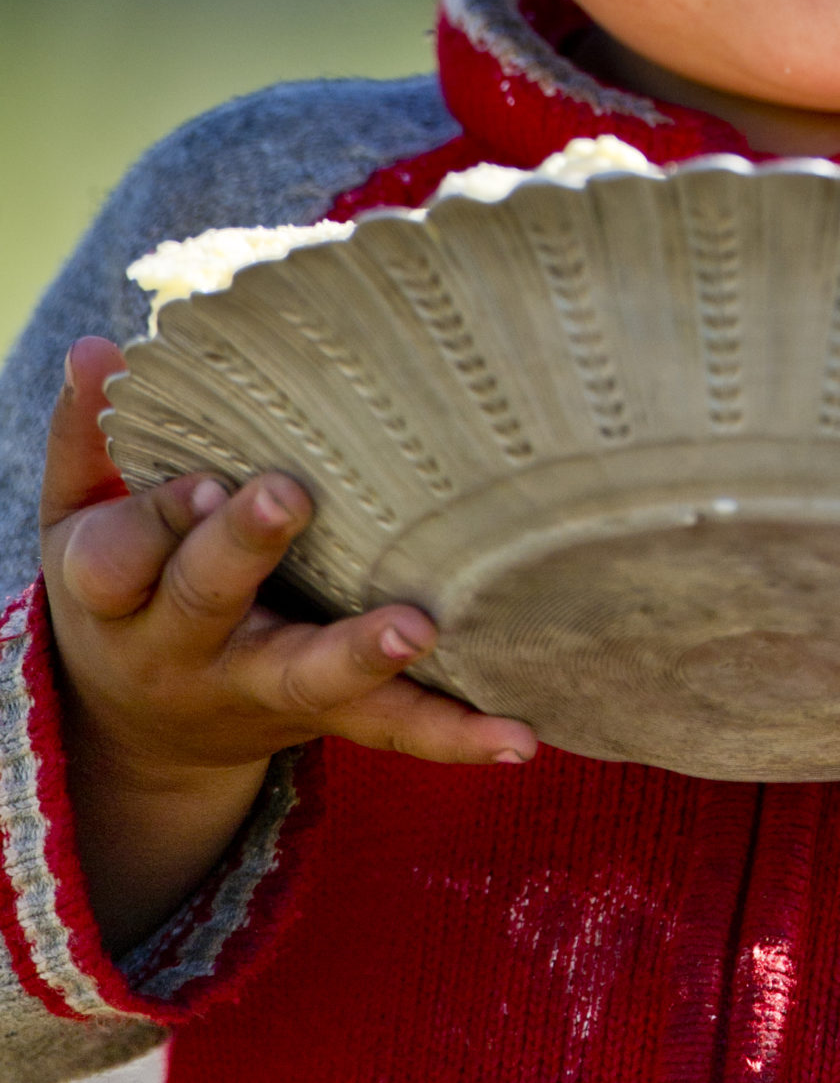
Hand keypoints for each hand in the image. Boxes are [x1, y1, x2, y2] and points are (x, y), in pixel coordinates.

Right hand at [41, 338, 535, 955]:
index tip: (202, 479)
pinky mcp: (323, 717)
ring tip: (416, 627)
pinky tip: (517, 735)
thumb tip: (96, 348)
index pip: (123, 556)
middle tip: (288, 496)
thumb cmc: (128, 590)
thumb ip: (86, 439)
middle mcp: (185, 648)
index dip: (157, 517)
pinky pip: (389, 731)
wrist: (140, 733)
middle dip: (243, 549)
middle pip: (207, 602)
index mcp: (121, 594)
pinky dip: (452, 734)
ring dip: (361, 655)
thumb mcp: (79, 523)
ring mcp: (259, 688)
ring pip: (309, 678)